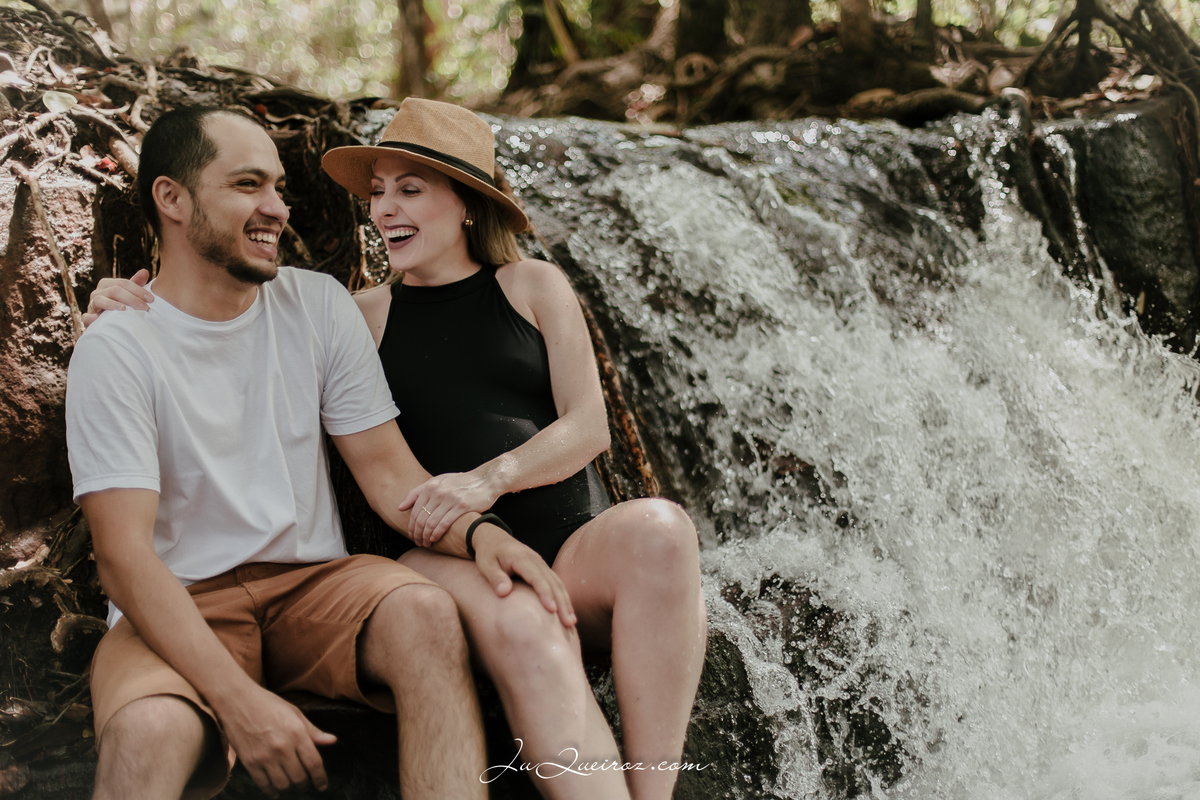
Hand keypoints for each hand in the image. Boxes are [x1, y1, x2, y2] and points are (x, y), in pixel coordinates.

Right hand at [82, 268, 153, 327]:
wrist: (105, 322)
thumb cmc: (119, 305)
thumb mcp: (127, 294)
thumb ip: (135, 284)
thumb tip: (145, 271)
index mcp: (107, 284)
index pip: (124, 283)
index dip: (138, 290)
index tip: (152, 299)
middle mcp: (97, 292)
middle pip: (114, 291)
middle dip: (131, 298)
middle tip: (145, 308)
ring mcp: (91, 305)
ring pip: (100, 300)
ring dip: (113, 305)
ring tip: (124, 310)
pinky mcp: (87, 318)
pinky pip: (86, 317)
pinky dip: (90, 318)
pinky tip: (97, 319)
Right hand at [214, 683, 336, 796]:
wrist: (237, 701)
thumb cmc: (268, 705)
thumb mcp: (295, 713)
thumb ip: (313, 731)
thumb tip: (332, 741)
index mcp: (297, 733)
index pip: (314, 763)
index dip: (320, 778)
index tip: (322, 786)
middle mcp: (282, 747)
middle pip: (299, 778)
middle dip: (305, 785)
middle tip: (305, 784)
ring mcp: (264, 756)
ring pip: (283, 784)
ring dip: (289, 788)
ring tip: (291, 784)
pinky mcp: (249, 762)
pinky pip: (263, 785)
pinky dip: (272, 791)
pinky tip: (275, 790)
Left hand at [399, 470, 500, 545]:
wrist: (485, 480)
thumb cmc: (461, 482)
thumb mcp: (438, 482)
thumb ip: (418, 492)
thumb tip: (400, 507)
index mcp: (430, 486)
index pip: (415, 510)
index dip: (411, 525)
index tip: (412, 535)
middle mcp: (438, 492)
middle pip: (421, 518)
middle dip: (417, 533)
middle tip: (417, 542)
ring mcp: (449, 499)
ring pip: (431, 523)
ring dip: (426, 536)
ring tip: (426, 543)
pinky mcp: (461, 507)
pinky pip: (444, 523)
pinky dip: (437, 533)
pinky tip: (435, 539)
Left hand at [472, 524, 576, 627]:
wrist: (493, 538)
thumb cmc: (488, 553)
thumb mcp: (485, 564)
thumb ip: (495, 577)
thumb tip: (504, 593)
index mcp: (521, 558)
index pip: (537, 577)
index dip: (545, 593)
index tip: (552, 610)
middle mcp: (536, 560)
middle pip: (553, 582)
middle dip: (562, 603)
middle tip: (569, 623)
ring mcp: (541, 564)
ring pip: (558, 584)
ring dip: (566, 602)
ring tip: (571, 622)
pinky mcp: (543, 569)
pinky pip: (556, 583)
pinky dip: (563, 597)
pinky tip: (567, 611)